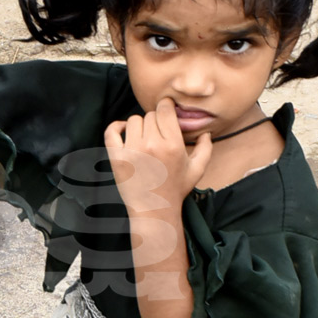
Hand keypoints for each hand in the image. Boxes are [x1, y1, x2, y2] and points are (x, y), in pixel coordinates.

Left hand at [103, 98, 211, 214]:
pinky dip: (116, 127)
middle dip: (155, 121)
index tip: (165, 110)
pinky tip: (123, 130)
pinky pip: (111, 132)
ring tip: (144, 138)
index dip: (165, 106)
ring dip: (139, 125)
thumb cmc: (176, 190)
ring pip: (133, 121)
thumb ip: (206, 148)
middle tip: (157, 134)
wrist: (154, 210)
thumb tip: (205, 132)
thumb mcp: (197, 170)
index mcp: (173, 145)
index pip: (165, 110)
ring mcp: (132, 151)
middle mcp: (152, 145)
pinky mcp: (117, 158)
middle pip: (150, 115)